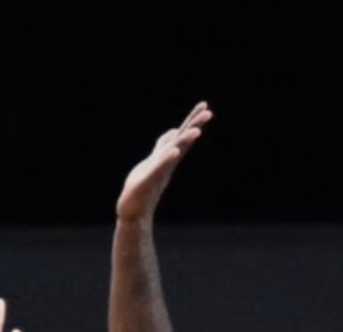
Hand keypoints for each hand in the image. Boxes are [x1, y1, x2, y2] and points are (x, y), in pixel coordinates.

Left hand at [117, 101, 212, 222]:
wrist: (133, 214)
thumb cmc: (142, 187)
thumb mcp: (153, 161)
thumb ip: (163, 146)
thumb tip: (173, 131)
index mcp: (167, 158)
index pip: (182, 136)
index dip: (192, 121)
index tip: (204, 106)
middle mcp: (165, 164)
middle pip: (182, 142)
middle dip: (194, 126)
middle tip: (209, 113)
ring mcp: (157, 173)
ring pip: (173, 154)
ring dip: (184, 142)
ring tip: (196, 131)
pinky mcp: (146, 182)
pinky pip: (159, 169)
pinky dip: (167, 159)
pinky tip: (175, 151)